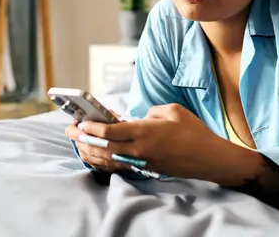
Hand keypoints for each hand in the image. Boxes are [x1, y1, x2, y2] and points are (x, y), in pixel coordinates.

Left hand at [66, 104, 262, 182]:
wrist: (207, 158)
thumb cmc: (193, 131)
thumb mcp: (173, 110)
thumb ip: (151, 111)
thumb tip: (139, 118)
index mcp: (145, 132)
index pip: (111, 132)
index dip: (92, 128)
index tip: (80, 123)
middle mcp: (140, 149)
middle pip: (104, 147)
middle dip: (84, 140)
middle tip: (70, 133)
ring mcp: (142, 161)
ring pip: (109, 159)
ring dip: (91, 153)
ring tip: (78, 145)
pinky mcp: (146, 168)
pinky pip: (120, 166)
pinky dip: (105, 162)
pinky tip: (97, 157)